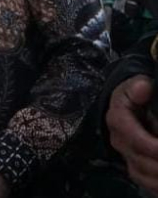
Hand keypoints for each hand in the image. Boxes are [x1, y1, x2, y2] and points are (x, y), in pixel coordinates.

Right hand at [107, 75, 157, 190]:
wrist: (128, 104)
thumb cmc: (136, 94)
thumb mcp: (136, 85)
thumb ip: (138, 86)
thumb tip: (144, 86)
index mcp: (118, 120)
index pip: (134, 138)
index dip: (152, 147)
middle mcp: (119, 141)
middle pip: (140, 161)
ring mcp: (126, 156)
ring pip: (143, 175)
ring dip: (157, 176)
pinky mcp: (134, 167)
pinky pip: (145, 182)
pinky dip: (156, 185)